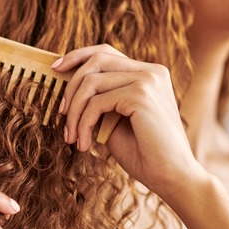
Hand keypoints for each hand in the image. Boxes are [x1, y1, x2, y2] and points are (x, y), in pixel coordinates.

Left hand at [53, 45, 209, 198]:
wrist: (172, 176)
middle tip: (62, 115)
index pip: (106, 52)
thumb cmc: (145, 153)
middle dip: (70, 86)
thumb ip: (100, 99)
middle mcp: (151, 71)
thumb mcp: (116, 120)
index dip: (77, 56)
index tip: (55, 69)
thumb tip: (68, 88)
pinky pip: (96, 103)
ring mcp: (148, 80)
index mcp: (149, 73)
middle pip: (96, 60)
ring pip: (91, 82)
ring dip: (75, 112)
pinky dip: (83, 124)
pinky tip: (85, 144)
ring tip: (72, 137)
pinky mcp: (141, 95)